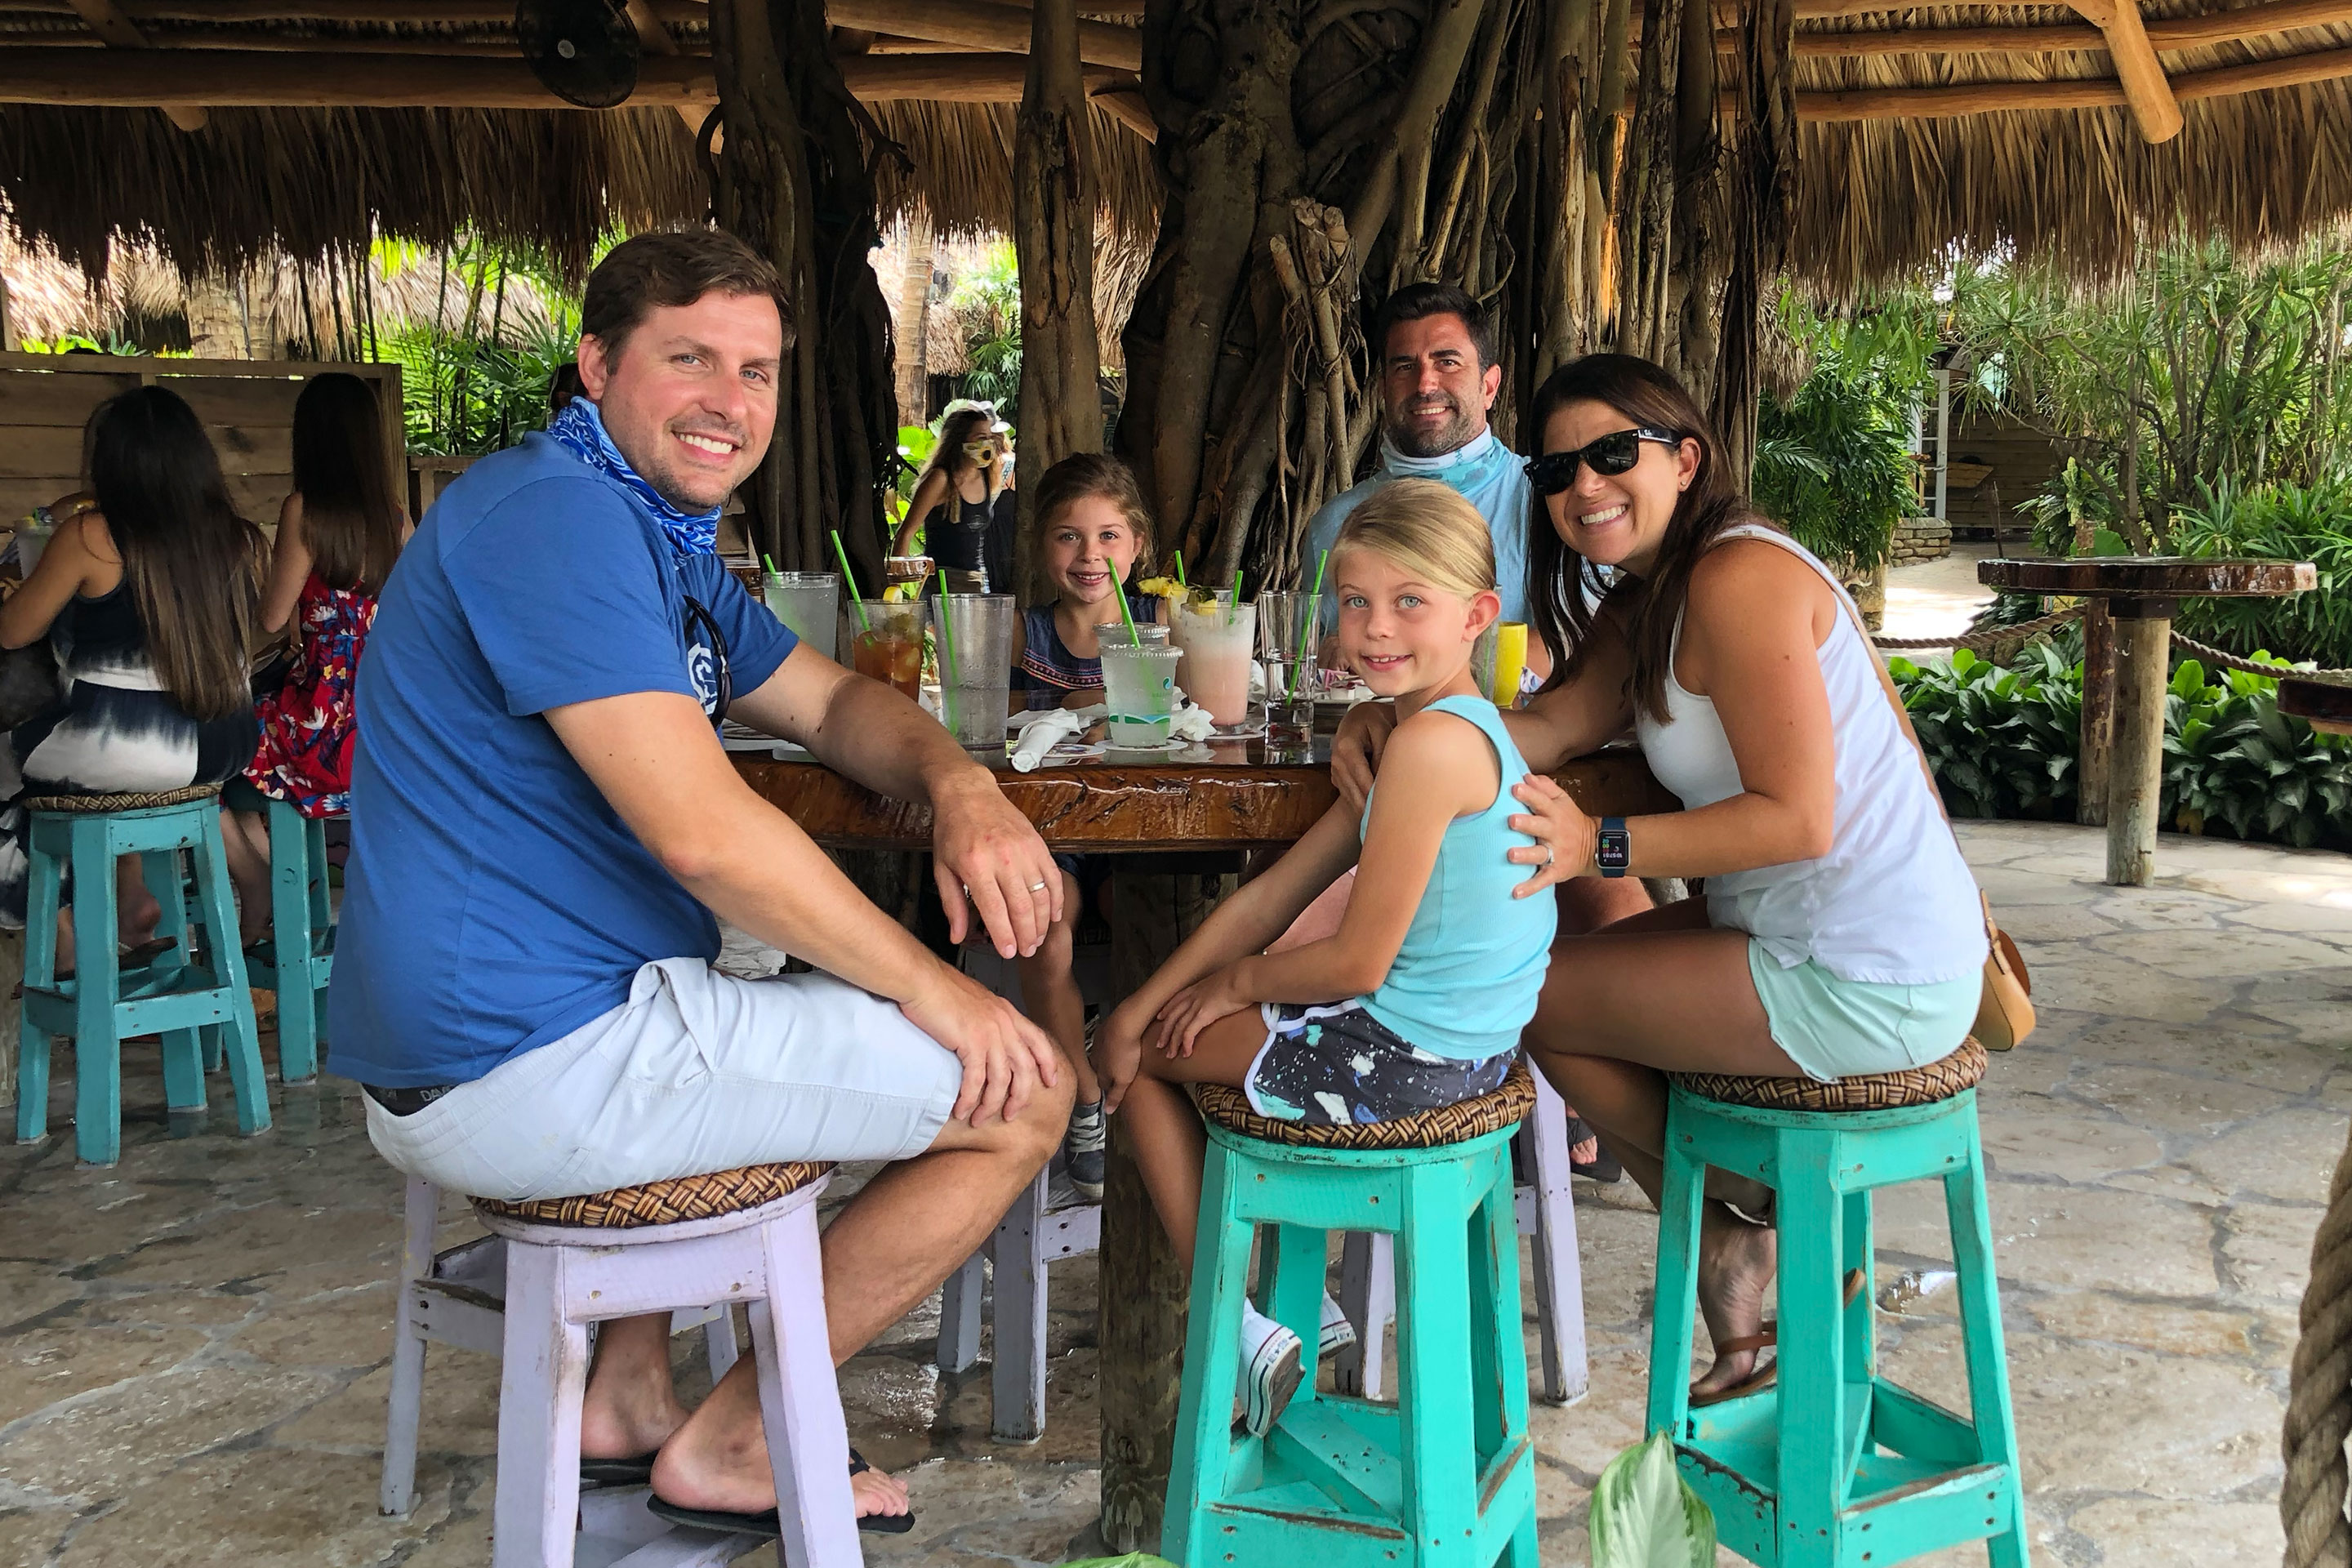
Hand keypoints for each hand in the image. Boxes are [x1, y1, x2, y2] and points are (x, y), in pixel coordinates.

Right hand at [901, 962, 1062, 1127]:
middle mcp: (1004, 1023)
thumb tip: (986, 1036)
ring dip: (990, 1105)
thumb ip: (987, 1018)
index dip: (1048, 1064)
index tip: (1051, 1082)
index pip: (1039, 1041)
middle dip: (1019, 1097)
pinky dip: (969, 1099)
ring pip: (1001, 1080)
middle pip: (1024, 1068)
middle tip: (1010, 1114)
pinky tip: (961, 1110)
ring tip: (979, 1119)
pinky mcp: (970, 1042)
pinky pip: (975, 1081)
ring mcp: (990, 1033)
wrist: (921, 979)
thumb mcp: (976, 1000)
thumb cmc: (940, 988)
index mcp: (1007, 1012)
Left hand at [929, 770, 1062, 958]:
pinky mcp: (1038, 844)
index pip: (995, 910)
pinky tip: (1053, 916)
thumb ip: (952, 905)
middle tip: (1026, 951)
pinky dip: (1056, 900)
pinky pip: (1053, 878)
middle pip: (1022, 907)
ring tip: (1037, 939)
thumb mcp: (942, 869)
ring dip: (1042, 922)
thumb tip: (957, 937)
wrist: (968, 793)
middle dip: (1027, 935)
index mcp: (975, 866)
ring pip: (1041, 896)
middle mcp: (1003, 858)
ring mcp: (1024, 850)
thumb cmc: (952, 832)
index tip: (1008, 953)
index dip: (1004, 936)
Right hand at [1096, 1004, 1148, 1113]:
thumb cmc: (1126, 1052)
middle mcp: (1096, 1057)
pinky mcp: (1105, 1028)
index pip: (1101, 1084)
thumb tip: (1107, 1111)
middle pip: (1099, 1068)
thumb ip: (1115, 1095)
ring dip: (1107, 1057)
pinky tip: (1119, 1040)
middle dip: (1105, 1072)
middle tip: (1113, 1075)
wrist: (1125, 1023)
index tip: (1111, 1091)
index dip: (1107, 1088)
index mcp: (1100, 1070)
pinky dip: (1111, 1041)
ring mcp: (1099, 1042)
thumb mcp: (1123, 1079)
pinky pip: (1106, 1038)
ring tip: (1117, 1058)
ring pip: (1100, 1054)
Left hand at [1152, 963, 1253, 1057]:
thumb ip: (1222, 989)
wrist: (1244, 977)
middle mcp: (1193, 996)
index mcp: (1197, 987)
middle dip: (1164, 1031)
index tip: (1160, 1017)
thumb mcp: (1226, 981)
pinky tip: (1186, 1054)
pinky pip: (1189, 1032)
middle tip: (1159, 1044)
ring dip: (1172, 1042)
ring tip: (1170, 1055)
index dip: (1167, 1009)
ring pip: (1177, 1027)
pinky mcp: (1203, 1015)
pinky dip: (1186, 1044)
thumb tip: (1229, 994)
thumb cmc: (1242, 978)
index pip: (1176, 999)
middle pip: (1172, 1016)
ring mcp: (1196, 1005)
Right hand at [1330, 699, 1397, 812]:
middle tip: (1383, 821)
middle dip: (1367, 807)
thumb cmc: (1373, 721)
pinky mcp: (1337, 776)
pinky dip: (1358, 803)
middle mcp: (1337, 759)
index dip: (1372, 794)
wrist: (1360, 718)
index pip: (1361, 777)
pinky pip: (1348, 794)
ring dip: (1362, 808)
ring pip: (1349, 795)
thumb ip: (1383, 753)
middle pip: (1353, 790)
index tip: (1385, 808)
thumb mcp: (1383, 730)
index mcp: (1346, 746)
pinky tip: (1371, 811)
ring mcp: (1335, 769)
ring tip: (1378, 820)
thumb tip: (1382, 777)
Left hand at [1505, 772, 1596, 897]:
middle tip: (1511, 820)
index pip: (1542, 802)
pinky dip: (1530, 887)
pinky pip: (1543, 880)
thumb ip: (1545, 788)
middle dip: (1526, 823)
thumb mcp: (1563, 801)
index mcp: (1555, 814)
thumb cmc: (1570, 820)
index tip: (1514, 788)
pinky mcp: (1556, 871)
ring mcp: (1556, 853)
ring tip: (1510, 854)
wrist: (1596, 847)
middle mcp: (1555, 833)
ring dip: (1526, 855)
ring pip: (1540, 854)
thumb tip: (1526, 775)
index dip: (1530, 795)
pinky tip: (1515, 892)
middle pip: (1540, 826)